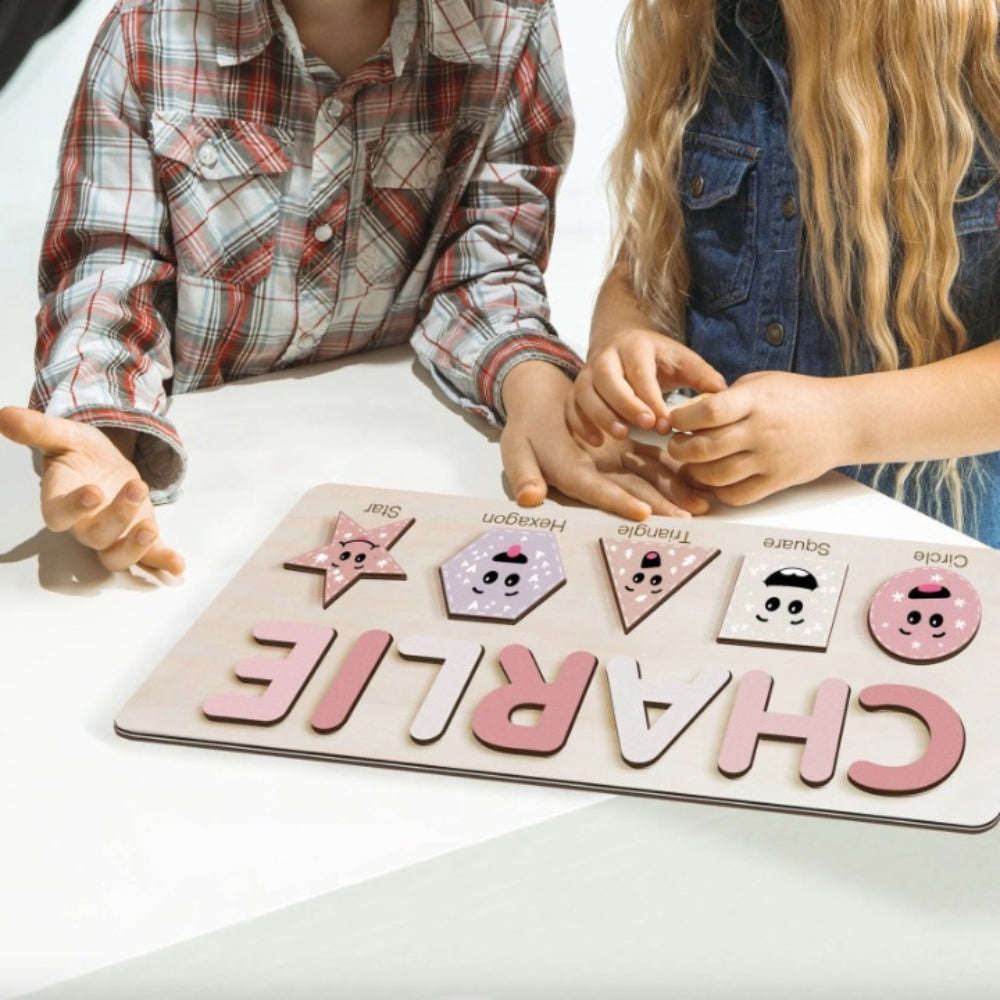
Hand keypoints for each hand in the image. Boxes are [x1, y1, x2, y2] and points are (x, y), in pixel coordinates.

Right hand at [0, 406, 183, 573]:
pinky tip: (178, 566)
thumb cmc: (80, 452)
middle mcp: (84, 525)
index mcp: (61, 502)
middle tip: (136, 488)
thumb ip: (38, 429)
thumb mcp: (64, 434)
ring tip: (150, 528)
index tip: (93, 492)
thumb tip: (4, 415)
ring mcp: (113, 535)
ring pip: (116, 556)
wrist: (106, 462)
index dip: (73, 508)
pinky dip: (162, 562)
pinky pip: (149, 557)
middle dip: (117, 517)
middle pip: (95, 536)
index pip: (58, 516)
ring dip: (135, 548)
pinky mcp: (137, 536)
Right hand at [500, 361, 711, 520]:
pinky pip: (652, 461)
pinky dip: (672, 468)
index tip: (643, 513)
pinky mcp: (624, 452)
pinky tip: (696, 474)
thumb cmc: (524, 428)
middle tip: (688, 519)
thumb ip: (522, 474)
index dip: (619, 503)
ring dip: (673, 492)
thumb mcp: (515, 449)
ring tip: (701, 505)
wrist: (535, 406)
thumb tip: (528, 498)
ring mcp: (613, 466)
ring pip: (647, 480)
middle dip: (659, 507)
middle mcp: (597, 477)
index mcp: (572, 476)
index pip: (598, 493)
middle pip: (631, 494)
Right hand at [568, 328, 725, 445]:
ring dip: (600, 415)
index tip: (666, 423)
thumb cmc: (657, 359)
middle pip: (607, 378)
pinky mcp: (577, 389)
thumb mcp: (682, 360)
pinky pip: (571, 406)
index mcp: (634, 346)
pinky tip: (596, 441)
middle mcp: (606, 356)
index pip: (639, 372)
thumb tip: (722, 392)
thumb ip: (701, 375)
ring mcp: (587, 373)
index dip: (651, 398)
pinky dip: (579, 424)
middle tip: (643, 426)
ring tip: (620, 435)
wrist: (624, 345)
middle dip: (624, 403)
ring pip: (584, 392)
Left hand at [667, 371, 850, 504]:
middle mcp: (762, 431)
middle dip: (679, 448)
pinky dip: (718, 491)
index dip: (683, 418)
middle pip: (705, 448)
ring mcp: (770, 459)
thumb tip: (691, 411)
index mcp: (756, 400)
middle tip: (676, 444)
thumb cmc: (800, 397)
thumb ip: (729, 396)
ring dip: (695, 472)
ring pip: (716, 476)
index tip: (676, 420)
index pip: (709, 412)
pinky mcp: (778, 481)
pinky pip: (737, 495)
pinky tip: (715, 480)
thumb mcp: (763, 382)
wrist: (844, 420)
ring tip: (692, 463)